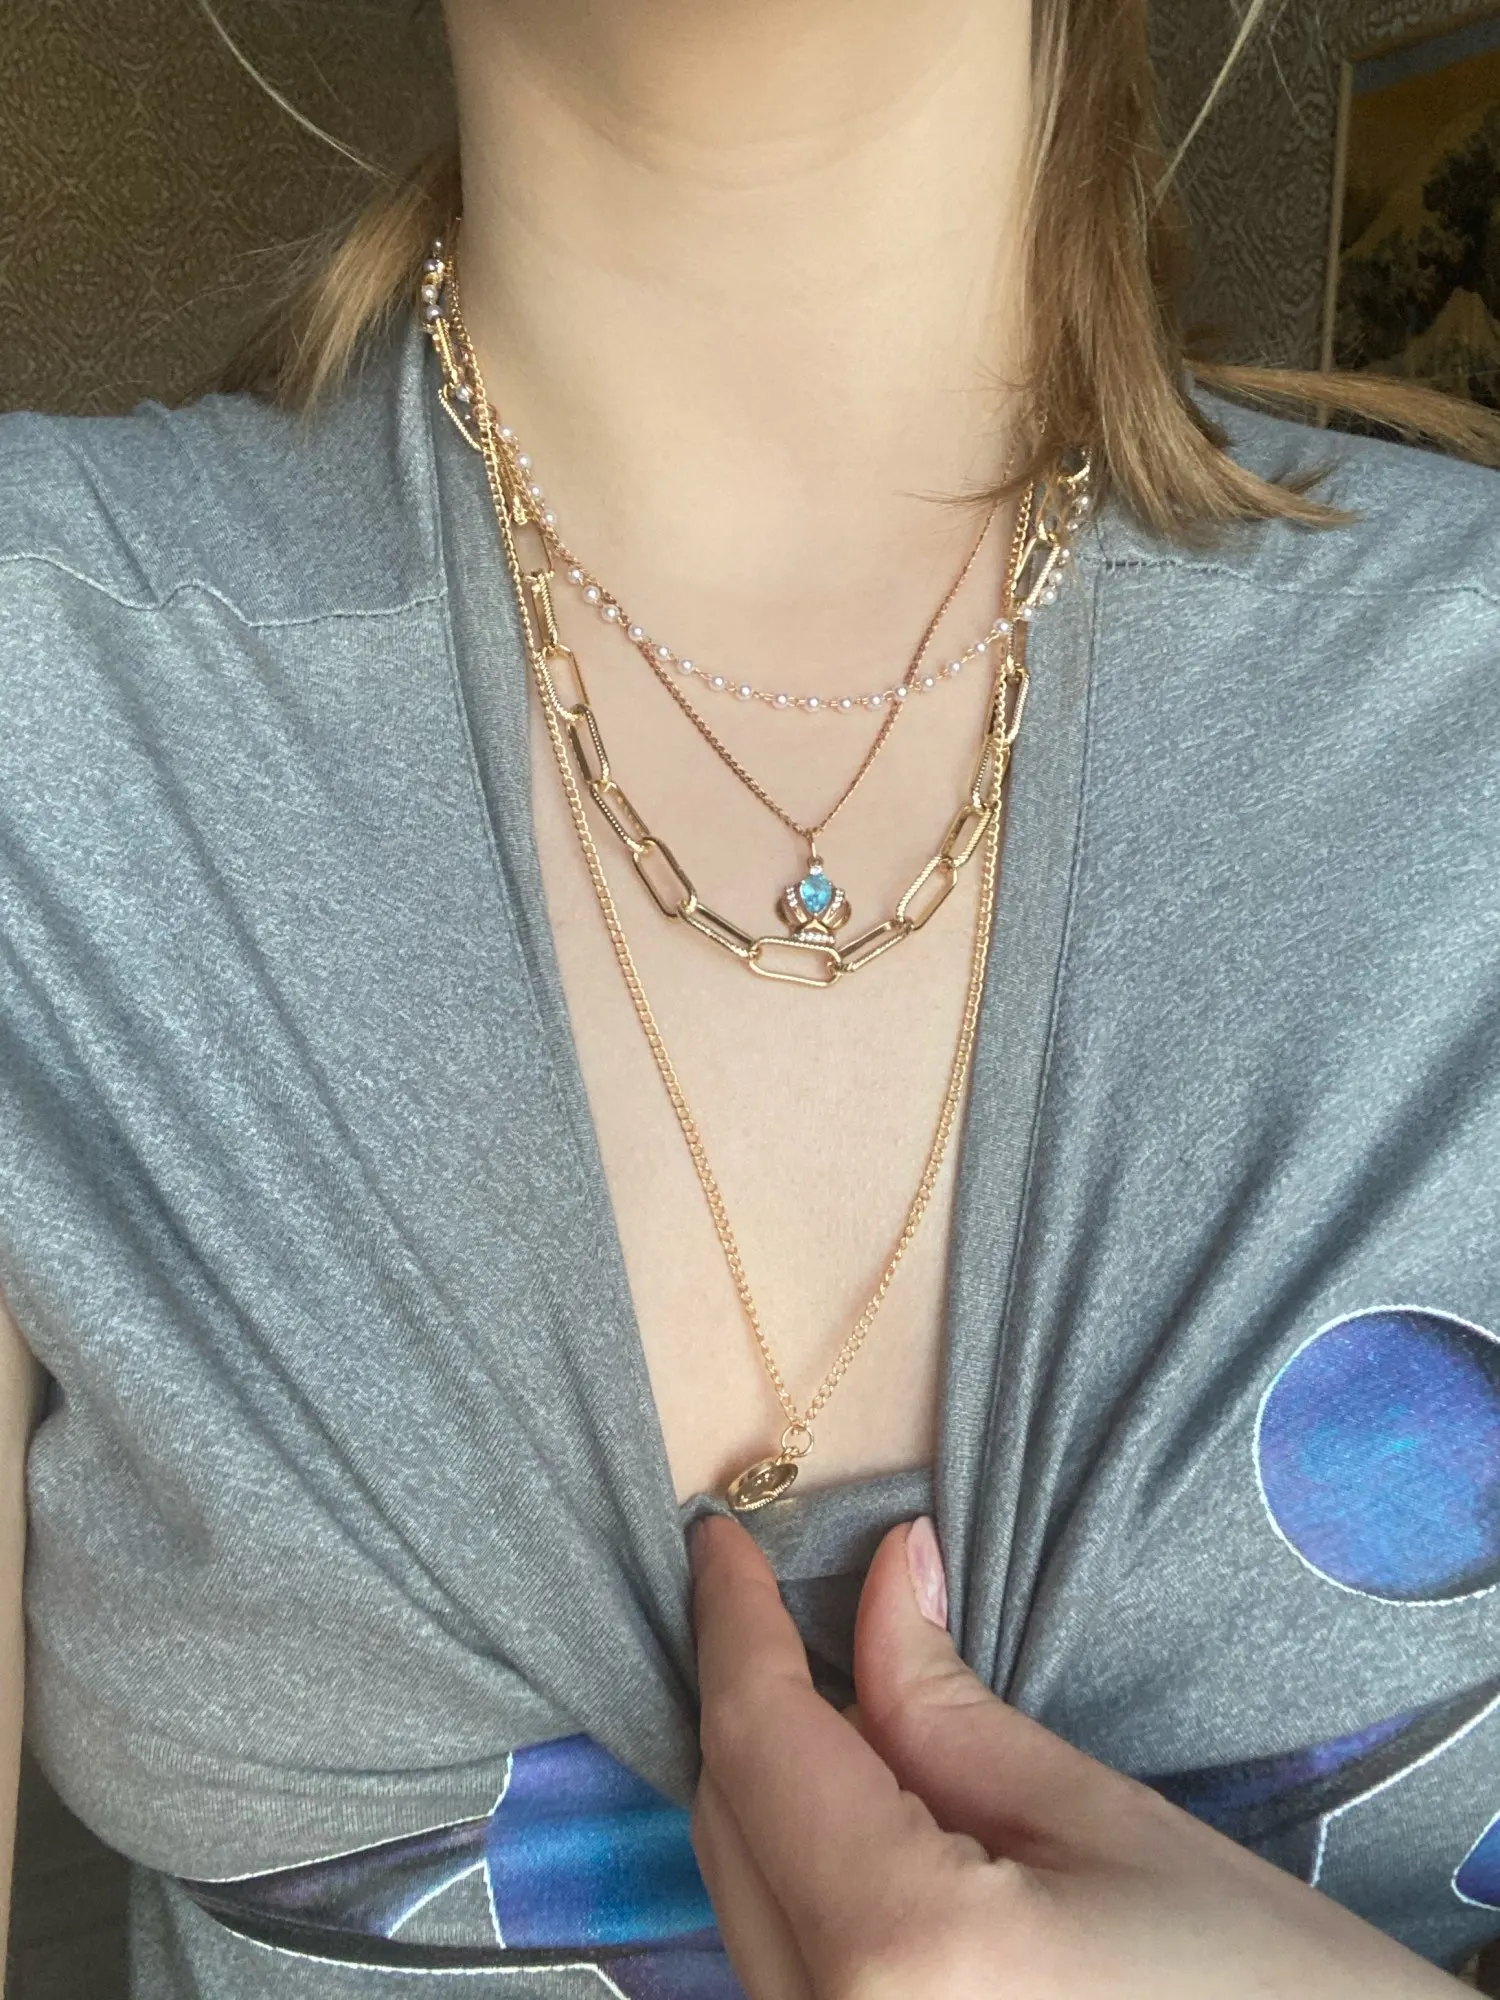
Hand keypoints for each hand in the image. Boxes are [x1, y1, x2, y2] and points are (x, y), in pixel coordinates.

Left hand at [689, 1511, 1464, 1999]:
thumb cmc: (1259, 1984)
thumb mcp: (1098, 1820)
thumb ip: (944, 1703)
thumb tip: (879, 1573)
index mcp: (900, 1950)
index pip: (763, 1743)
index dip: (736, 1625)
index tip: (721, 1540)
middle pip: (729, 1823)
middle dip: (747, 1697)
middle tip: (773, 1594)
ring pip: (740, 1895)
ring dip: (764, 1784)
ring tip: (817, 1684)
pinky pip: (781, 1958)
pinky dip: (794, 1865)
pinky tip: (844, 1800)